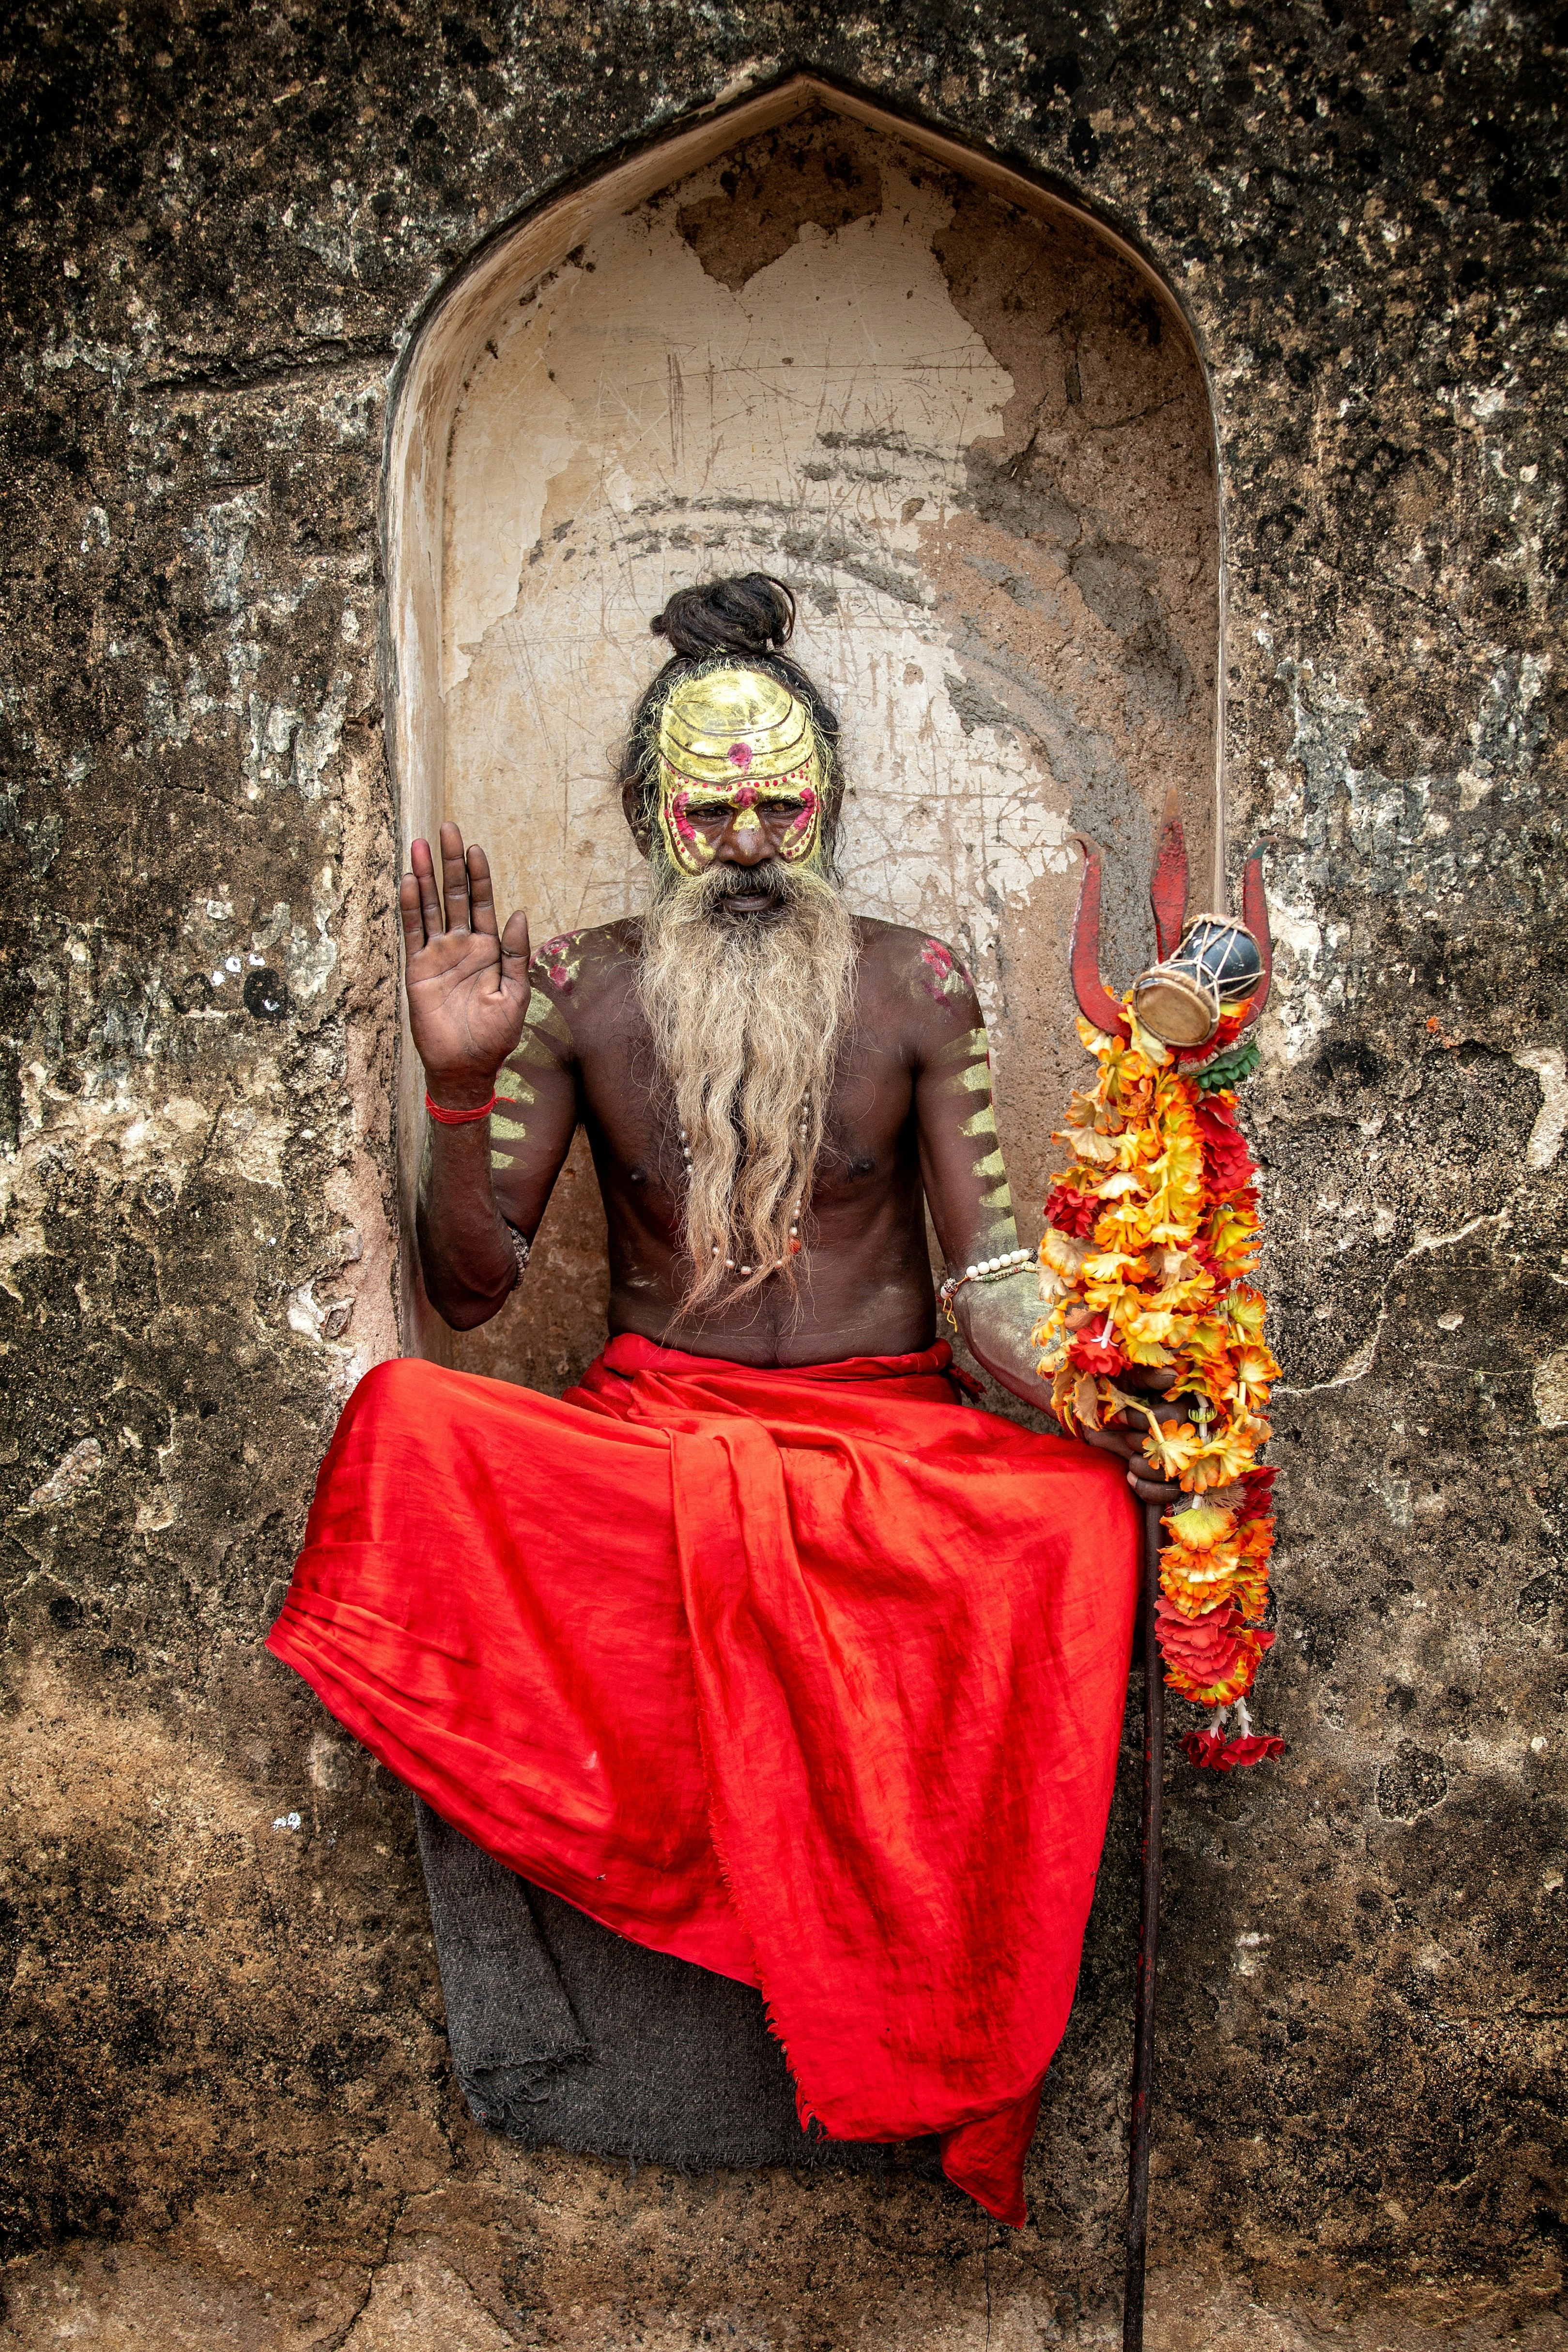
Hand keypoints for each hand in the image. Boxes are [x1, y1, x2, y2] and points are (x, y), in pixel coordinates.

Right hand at [399, 823, 529, 1103]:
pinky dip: (411, 907)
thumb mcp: (516, 993)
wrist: (466, 1067)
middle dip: (451, 863)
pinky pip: (413, 932)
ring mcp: (438, 955)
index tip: (474, 847)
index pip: (482, 902)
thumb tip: (519, 913)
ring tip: (420, 844)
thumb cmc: (496, 1035)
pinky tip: (409, 882)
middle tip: (446, 829)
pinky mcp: (418, 969)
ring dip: (426, 876)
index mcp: (489, 949)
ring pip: (431, 907)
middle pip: (455, 895)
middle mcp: (462, 945)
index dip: (478, 875)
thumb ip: (516, 953)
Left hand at [1081, 1367, 1183, 1505]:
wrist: (1102, 1414)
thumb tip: (1170, 1376)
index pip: (1171, 1418)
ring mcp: (1185, 1462)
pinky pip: (1167, 1495)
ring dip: (1141, 1467)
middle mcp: (1189, 1435)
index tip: (1120, 1416)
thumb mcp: (1131, 1378)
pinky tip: (1130, 1477)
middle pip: (1169, 1447)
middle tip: (1124, 1438)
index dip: (1142, 1419)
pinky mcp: (1174, 1484)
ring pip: (1169, 1473)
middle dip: (1137, 1444)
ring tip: (1128, 1459)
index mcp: (1184, 1407)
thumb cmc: (1120, 1392)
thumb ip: (1150, 1376)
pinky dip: (1145, 1489)